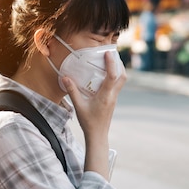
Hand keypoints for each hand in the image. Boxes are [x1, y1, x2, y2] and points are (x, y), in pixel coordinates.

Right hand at [63, 51, 125, 178]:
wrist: (98, 136)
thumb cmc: (88, 122)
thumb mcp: (78, 106)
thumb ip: (72, 91)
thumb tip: (65, 77)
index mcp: (106, 96)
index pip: (112, 76)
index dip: (111, 63)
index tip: (108, 52)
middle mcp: (113, 96)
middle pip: (123, 76)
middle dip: (119, 64)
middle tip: (111, 54)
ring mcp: (114, 98)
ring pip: (122, 81)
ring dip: (118, 70)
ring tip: (109, 61)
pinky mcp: (112, 100)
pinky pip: (117, 85)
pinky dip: (114, 77)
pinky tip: (105, 75)